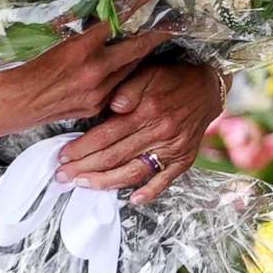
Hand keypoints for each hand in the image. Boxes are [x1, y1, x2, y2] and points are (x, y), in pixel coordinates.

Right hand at [0, 20, 171, 141]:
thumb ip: (68, 22)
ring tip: (150, 33)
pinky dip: (122, 71)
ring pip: (129, 67)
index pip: (119, 17)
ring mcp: (95, 94)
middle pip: (137, 46)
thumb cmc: (7, 67)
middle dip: (157, 30)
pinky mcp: (91, 108)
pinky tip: (121, 62)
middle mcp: (93, 74)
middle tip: (173, 13)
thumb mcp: (36, 37)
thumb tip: (89, 3)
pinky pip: (116, 85)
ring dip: (139, 51)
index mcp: (79, 51)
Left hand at [54, 61, 227, 201]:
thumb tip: (112, 107)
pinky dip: (150, 192)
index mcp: (147, 110)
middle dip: (84, 168)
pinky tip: (133, 200)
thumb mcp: (149, 72)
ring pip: (134, 171)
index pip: (105, 135)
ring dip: (106, 182)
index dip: (81, 148)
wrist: (208, 87)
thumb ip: (128, 88)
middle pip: (114, 156)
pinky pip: (165, 179)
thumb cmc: (172, 79)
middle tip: (63, 176)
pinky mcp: (184, 158)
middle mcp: (160, 131)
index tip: (63, 156)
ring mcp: (173, 148)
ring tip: (84, 185)